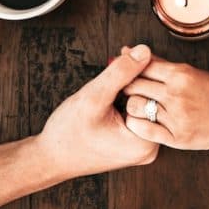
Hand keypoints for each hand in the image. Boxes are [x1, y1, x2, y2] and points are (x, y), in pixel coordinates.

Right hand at [33, 44, 158, 178]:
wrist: (51, 158)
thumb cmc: (68, 132)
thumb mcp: (94, 97)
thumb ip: (121, 73)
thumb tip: (145, 51)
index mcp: (146, 142)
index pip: (156, 94)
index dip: (142, 68)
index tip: (126, 52)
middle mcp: (150, 148)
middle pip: (152, 99)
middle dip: (137, 74)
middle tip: (122, 54)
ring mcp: (142, 147)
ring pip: (144, 103)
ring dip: (131, 83)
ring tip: (116, 68)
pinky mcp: (134, 144)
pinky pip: (137, 112)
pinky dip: (127, 96)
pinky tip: (114, 86)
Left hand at [121, 50, 208, 149]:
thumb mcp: (192, 72)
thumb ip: (162, 65)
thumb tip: (132, 51)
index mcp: (181, 74)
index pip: (142, 66)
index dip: (129, 67)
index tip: (125, 71)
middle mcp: (177, 94)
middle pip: (134, 85)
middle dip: (126, 85)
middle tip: (126, 88)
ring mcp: (176, 117)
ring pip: (135, 107)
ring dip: (131, 105)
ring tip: (136, 105)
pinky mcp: (177, 137)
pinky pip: (144, 130)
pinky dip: (136, 124)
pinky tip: (140, 120)